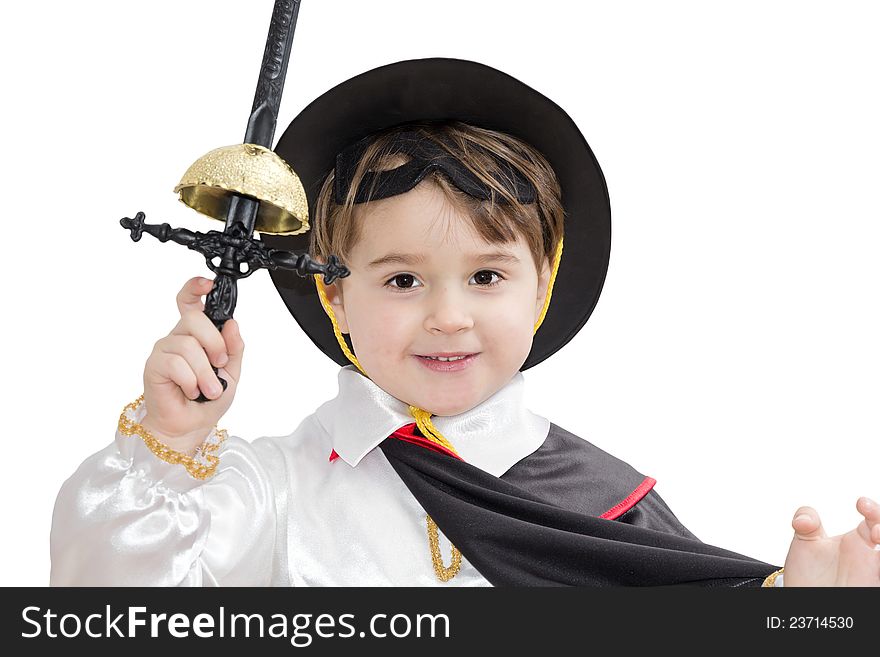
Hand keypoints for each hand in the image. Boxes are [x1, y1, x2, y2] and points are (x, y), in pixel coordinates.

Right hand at [141, 277, 244, 453]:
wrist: (191, 426)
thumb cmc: (208, 399)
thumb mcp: (232, 371)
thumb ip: (233, 347)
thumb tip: (232, 324)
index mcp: (196, 334)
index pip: (190, 302)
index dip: (195, 288)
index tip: (208, 283)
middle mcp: (178, 337)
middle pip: (194, 319)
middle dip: (214, 344)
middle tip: (220, 365)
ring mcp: (164, 350)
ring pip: (187, 345)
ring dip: (204, 372)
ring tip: (209, 389)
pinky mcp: (154, 366)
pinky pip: (175, 363)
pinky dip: (191, 381)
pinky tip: (191, 391)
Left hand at [782, 497, 879, 585]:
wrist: (804, 599)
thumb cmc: (808, 575)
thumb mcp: (805, 543)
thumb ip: (806, 522)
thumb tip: (803, 520)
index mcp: (856, 542)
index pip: (875, 520)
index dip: (873, 509)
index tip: (860, 503)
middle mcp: (869, 559)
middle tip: (875, 530)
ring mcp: (872, 576)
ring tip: (877, 536)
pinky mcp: (869, 590)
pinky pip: (879, 581)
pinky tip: (878, 562)